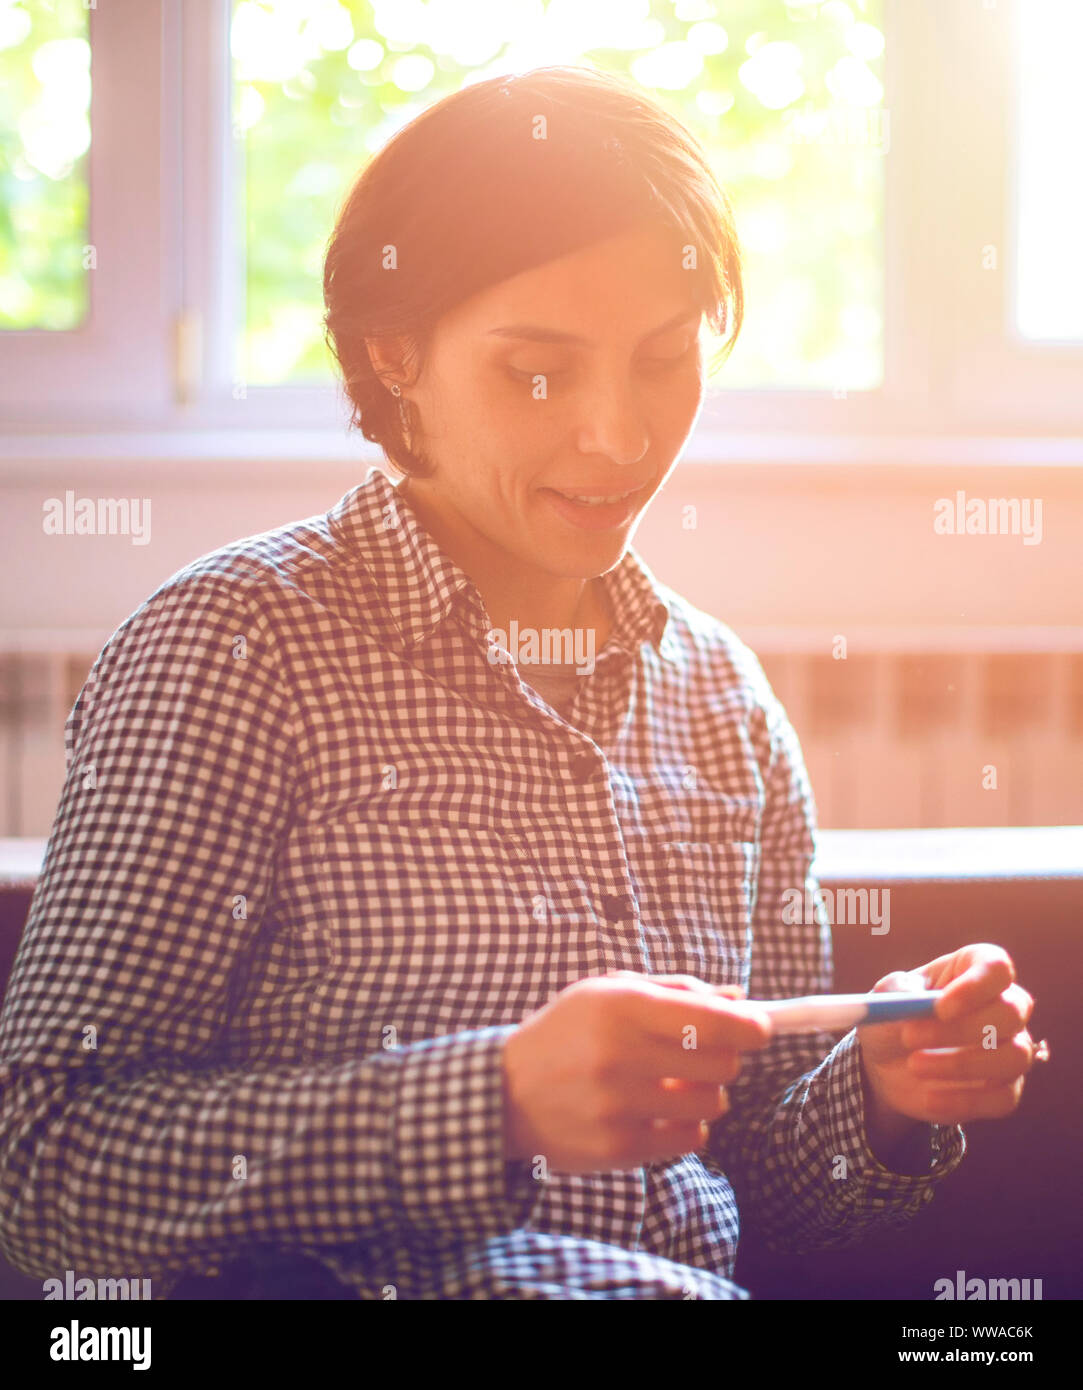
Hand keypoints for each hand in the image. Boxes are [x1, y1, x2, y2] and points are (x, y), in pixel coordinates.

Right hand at [501, 971, 770, 1171]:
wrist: (505, 1093)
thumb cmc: (567, 1033)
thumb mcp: (608, 992)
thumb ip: (676, 991)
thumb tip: (740, 999)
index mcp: (620, 1006)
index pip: (712, 1020)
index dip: (749, 1025)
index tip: (759, 1028)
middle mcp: (618, 1056)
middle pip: (721, 1063)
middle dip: (722, 1057)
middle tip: (701, 1055)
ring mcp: (618, 1107)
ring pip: (711, 1103)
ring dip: (705, 1093)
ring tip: (674, 1084)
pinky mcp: (618, 1149)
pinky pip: (691, 1139)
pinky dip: (686, 1125)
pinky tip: (659, 1112)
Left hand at [858, 944, 1038, 1141]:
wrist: (886, 1066)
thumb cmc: (891, 1020)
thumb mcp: (882, 1000)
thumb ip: (895, 992)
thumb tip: (909, 996)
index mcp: (973, 970)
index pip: (997, 967)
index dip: (976, 986)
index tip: (941, 1008)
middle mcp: (1001, 1005)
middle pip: (1012, 1012)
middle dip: (963, 1029)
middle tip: (910, 1037)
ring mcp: (1009, 1048)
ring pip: (1015, 1056)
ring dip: (962, 1065)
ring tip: (914, 1066)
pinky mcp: (1005, 1088)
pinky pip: (1004, 1097)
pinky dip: (965, 1101)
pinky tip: (929, 1098)